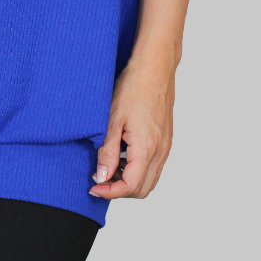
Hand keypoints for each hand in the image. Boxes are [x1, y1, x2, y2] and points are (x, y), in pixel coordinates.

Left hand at [88, 59, 174, 200]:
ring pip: (150, 179)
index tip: (94, 187)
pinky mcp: (166, 139)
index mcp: (147, 148)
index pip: (130, 186)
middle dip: (120, 190)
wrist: (154, 68)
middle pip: (143, 189)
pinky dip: (138, 169)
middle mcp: (161, 151)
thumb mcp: (112, 120)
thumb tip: (102, 177)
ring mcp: (166, 146)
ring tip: (109, 166)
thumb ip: (108, 152)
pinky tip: (123, 155)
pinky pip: (155, 166)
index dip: (110, 192)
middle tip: (100, 179)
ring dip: (130, 180)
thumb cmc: (134, 87)